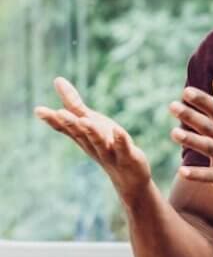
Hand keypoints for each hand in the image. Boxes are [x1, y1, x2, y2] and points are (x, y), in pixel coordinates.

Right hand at [35, 77, 151, 201]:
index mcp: (82, 137)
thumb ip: (74, 104)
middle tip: (58, 113)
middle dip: (69, 123)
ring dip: (91, 131)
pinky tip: (118, 130)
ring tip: (85, 121)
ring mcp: (109, 152)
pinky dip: (120, 139)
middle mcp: (92, 145)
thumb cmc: (106, 145)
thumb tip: (57, 80)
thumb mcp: (90, 122)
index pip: (65, 128)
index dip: (52, 120)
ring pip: (98, 141)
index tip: (38, 110)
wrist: (128, 176)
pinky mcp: (128, 156)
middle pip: (79, 134)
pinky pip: (123, 147)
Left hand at [171, 78, 212, 207]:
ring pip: (210, 148)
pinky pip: (211, 176)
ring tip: (174, 133)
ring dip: (192, 140)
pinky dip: (197, 174)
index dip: (203, 100)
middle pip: (210, 126)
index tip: (186, 92)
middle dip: (192, 116)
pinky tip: (182, 171)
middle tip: (172, 106)